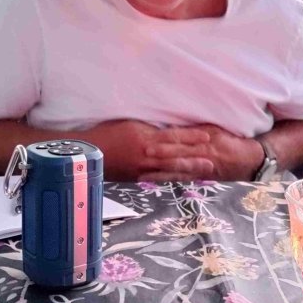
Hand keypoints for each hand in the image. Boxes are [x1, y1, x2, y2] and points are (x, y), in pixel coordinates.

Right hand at [85, 120, 214, 180]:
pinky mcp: (137, 178)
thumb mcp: (129, 124)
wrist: (87, 153)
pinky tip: (186, 179)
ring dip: (190, 170)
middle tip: (214, 160)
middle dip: (195, 157)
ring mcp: (142, 169)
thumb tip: (166, 128)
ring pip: (170, 170)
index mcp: (144, 138)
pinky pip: (159, 179)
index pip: (172, 136)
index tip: (207, 136)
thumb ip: (148, 128)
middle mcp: (146, 154)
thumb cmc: (106, 133)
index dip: (190, 136)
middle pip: (175, 155)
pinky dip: (174, 178)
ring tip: (206, 171)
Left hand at [140, 124, 262, 181]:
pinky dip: (169, 182)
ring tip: (143, 175)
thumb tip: (172, 127)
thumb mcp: (214, 130)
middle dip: (161, 156)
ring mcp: (202, 169)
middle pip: (179, 154)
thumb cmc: (230, 141)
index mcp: (205, 139)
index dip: (166, 140)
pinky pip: (184, 181)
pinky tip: (156, 185)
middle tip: (143, 155)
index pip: (182, 138)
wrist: (250, 160)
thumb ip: (194, 130)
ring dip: (160, 173)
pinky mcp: (202, 179)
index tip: (151, 141)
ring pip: (179, 171)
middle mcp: (203, 154)